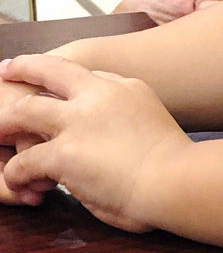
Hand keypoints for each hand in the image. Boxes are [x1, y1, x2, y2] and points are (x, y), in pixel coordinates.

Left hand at [0, 55, 192, 232]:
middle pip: (48, 71)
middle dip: (22, 70)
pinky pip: (24, 161)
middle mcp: (98, 95)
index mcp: (124, 86)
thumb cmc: (172, 161)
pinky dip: (16, 173)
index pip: (82, 73)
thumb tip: (108, 127)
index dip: (59, 75)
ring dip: (5, 125)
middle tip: (5, 72)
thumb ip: (128, 112)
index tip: (46, 75)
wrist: (175, 179)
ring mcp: (78, 121)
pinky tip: (20, 183)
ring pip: (23, 111)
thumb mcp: (153, 118)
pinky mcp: (64, 153)